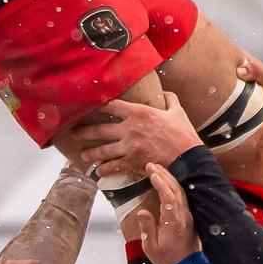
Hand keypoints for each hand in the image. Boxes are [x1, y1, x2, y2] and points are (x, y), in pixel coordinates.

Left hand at [76, 92, 202, 177]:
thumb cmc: (183, 133)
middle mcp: (130, 128)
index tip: (88, 106)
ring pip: (103, 150)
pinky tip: (98, 171)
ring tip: (83, 154)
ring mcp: (129, 147)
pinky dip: (104, 169)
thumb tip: (165, 92)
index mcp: (139, 112)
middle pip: (100, 129)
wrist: (188, 157)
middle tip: (74, 133)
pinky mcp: (133, 162)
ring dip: (91, 152)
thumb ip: (169, 100)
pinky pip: (113, 166)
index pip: (112, 106)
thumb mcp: (177, 111)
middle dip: (85, 131)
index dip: (98, 106)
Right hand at [135, 165, 199, 263]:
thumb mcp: (151, 247)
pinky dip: (174, 186)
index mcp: (173, 222)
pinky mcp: (188, 216)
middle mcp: (183, 215)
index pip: (168, 197)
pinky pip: (182, 196)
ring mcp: (187, 215)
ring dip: (169, 178)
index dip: (161, 183)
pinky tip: (167, 181)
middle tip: (151, 165)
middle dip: (163, 175)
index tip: (152, 173)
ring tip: (157, 168)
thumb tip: (142, 211)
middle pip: (175, 189)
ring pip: (180, 191)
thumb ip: (147, 228)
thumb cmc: (168, 258)